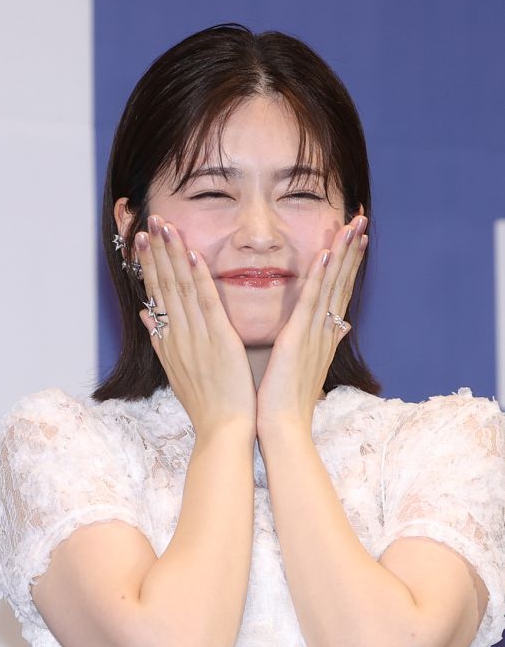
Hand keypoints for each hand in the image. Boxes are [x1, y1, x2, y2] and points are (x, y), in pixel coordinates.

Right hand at [135, 214, 256, 440]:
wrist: (222, 429)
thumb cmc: (205, 403)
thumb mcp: (175, 371)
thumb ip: (161, 340)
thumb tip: (146, 315)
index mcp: (168, 341)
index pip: (155, 295)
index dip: (148, 265)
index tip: (141, 240)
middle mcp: (177, 335)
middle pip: (163, 286)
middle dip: (155, 252)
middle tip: (148, 222)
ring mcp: (196, 337)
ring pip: (180, 289)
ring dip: (172, 255)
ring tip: (164, 227)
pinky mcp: (219, 341)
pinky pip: (207, 304)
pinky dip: (199, 279)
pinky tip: (192, 255)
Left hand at [256, 214, 367, 436]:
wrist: (284, 427)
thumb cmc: (288, 401)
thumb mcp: (309, 366)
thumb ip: (324, 342)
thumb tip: (342, 327)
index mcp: (325, 336)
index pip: (340, 292)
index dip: (349, 264)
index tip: (356, 238)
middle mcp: (327, 331)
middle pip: (343, 282)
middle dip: (352, 250)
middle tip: (361, 219)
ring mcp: (315, 333)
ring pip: (333, 285)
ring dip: (343, 253)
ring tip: (353, 224)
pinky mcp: (299, 338)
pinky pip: (312, 301)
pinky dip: (320, 276)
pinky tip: (326, 252)